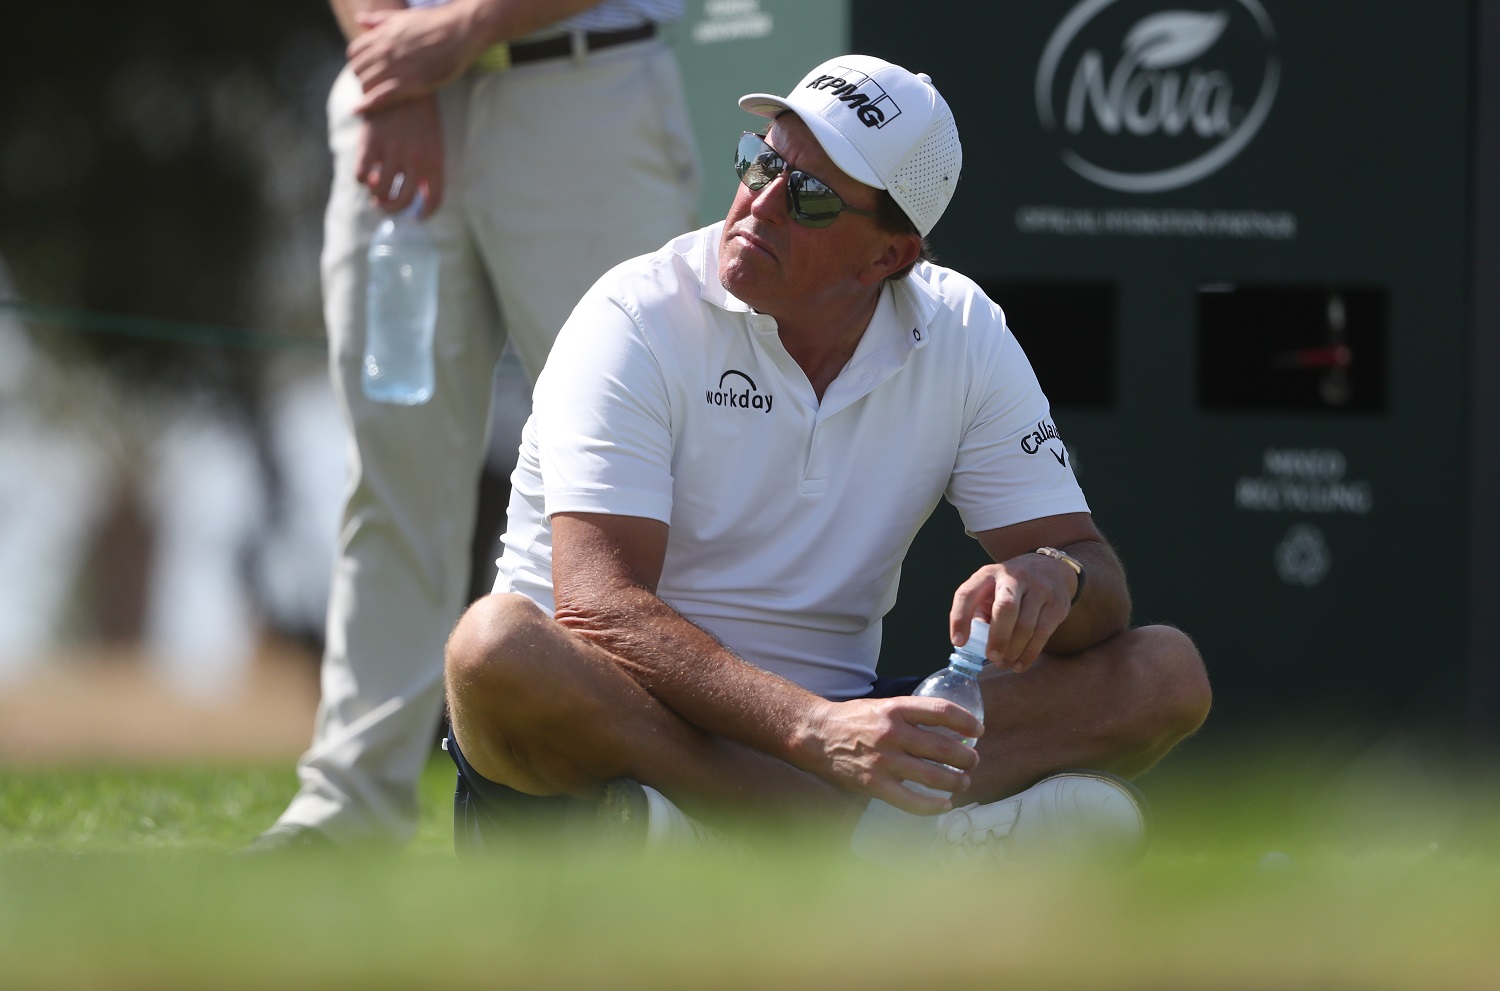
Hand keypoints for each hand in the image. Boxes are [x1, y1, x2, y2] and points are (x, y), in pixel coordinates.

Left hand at [347, 5, 486, 114]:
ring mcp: (396, 67)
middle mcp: (384, 51)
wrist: (459, 32)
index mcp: (382, 35)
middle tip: (372, 85)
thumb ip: (378, 20)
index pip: (354, 52)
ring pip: (366, 84)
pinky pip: (380, 96)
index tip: (365, 70)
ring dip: (366, 92)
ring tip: (374, 96)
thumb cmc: (435, 23)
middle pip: (358, 70)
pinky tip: (359, 111)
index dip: (357, 62)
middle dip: (361, 78)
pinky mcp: (410, 83)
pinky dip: (367, 105)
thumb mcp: (402, 17)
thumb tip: (359, 20)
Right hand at [355, 97, 445, 213]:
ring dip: (376, 198)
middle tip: (385, 205)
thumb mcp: (432, 142)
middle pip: (402, 202)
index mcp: (435, 161)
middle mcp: (415, 160)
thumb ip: (427, 167)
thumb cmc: (419, 117)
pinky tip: (366, 175)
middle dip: (392, 209)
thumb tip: (415, 195)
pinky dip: (362, 181)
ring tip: (375, 191)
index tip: (416, 216)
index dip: (425, 214)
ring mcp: (392, 152)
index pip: (434, 200)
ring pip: (380, 193)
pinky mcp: (371, 143)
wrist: (402, 84)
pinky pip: (361, 175)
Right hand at [798, 697, 982, 814]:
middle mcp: (891, 734)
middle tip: (973, 761)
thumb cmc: (855, 720)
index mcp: (895, 709)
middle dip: (966, 758)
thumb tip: (951, 727)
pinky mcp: (874, 785)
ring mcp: (883, 762)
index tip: (978, 730)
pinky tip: (944, 804)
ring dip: (956, 781)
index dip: (966, 721)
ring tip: (963, 781)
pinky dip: (933, 806)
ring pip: (933, 777)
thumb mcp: (884, 706)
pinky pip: (912, 802)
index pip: (941, 711)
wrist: (817, 736)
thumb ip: (912, 715)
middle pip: (943, 748)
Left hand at [950, 552, 1077, 673]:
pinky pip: (1042, 633)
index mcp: (988, 574)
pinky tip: (1019, 664)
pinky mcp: (1056, 604)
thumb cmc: (1009, 588)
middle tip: (991, 657)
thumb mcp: (989, 590)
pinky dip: (1029, 653)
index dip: (960, 618)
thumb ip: (980, 613)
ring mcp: (1039, 589)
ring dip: (1013, 650)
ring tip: (1003, 663)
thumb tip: (974, 645)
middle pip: (1006, 608)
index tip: (958, 642)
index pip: (967, 594)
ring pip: (1026, 625)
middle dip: (998, 637)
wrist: (1049, 568)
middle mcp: (1014, 577)